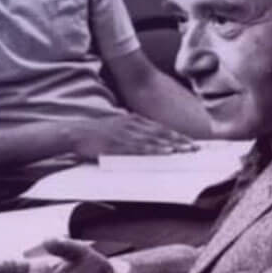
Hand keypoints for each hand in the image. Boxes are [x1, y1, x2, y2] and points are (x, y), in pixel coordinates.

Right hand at [70, 114, 196, 158]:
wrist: (75, 133)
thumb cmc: (94, 133)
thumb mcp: (116, 127)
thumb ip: (131, 131)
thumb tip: (145, 139)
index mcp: (133, 119)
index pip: (159, 127)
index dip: (176, 134)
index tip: (191, 141)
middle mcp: (132, 124)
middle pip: (161, 132)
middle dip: (180, 140)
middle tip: (196, 148)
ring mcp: (126, 133)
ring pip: (154, 139)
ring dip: (172, 145)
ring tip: (186, 151)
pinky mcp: (119, 143)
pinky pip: (141, 147)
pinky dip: (155, 150)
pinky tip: (166, 152)